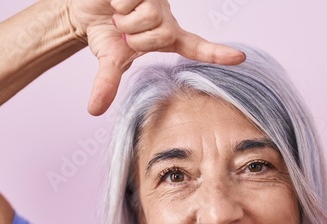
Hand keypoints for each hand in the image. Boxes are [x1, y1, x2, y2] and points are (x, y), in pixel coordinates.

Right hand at [64, 0, 245, 115]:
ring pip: (149, 15)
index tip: (240, 58)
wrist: (86, 12)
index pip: (196, 47)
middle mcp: (166, 17)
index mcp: (166, 37)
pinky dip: (119, 3)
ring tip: (118, 15)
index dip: (217, 53)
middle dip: (134, 36)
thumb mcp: (109, 60)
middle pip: (161, 33)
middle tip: (123, 31)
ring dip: (125, 19)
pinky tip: (116, 1)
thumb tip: (93, 109)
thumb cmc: (106, 34)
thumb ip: (107, 83)